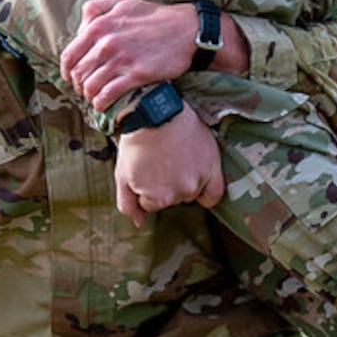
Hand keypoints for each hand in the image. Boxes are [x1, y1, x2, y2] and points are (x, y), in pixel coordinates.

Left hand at [61, 0, 200, 110]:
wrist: (187, 30)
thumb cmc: (155, 15)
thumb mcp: (122, 0)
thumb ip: (96, 8)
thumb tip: (81, 27)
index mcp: (99, 25)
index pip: (69, 55)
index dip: (67, 71)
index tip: (72, 78)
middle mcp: (106, 43)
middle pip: (78, 73)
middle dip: (78, 85)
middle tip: (84, 90)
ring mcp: (121, 59)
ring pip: (91, 86)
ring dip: (89, 96)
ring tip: (94, 98)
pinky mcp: (136, 74)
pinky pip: (108, 94)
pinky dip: (101, 103)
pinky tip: (103, 105)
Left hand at [114, 107, 223, 225]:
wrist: (155, 112)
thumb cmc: (136, 143)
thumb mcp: (122, 175)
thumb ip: (128, 205)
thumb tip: (140, 223)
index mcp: (158, 198)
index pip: (152, 204)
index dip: (146, 187)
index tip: (145, 168)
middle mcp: (181, 193)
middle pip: (172, 198)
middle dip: (164, 184)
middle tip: (159, 160)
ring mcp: (198, 180)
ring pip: (190, 192)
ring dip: (183, 181)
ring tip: (174, 157)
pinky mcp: (211, 166)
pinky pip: (214, 194)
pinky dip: (206, 190)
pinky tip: (198, 177)